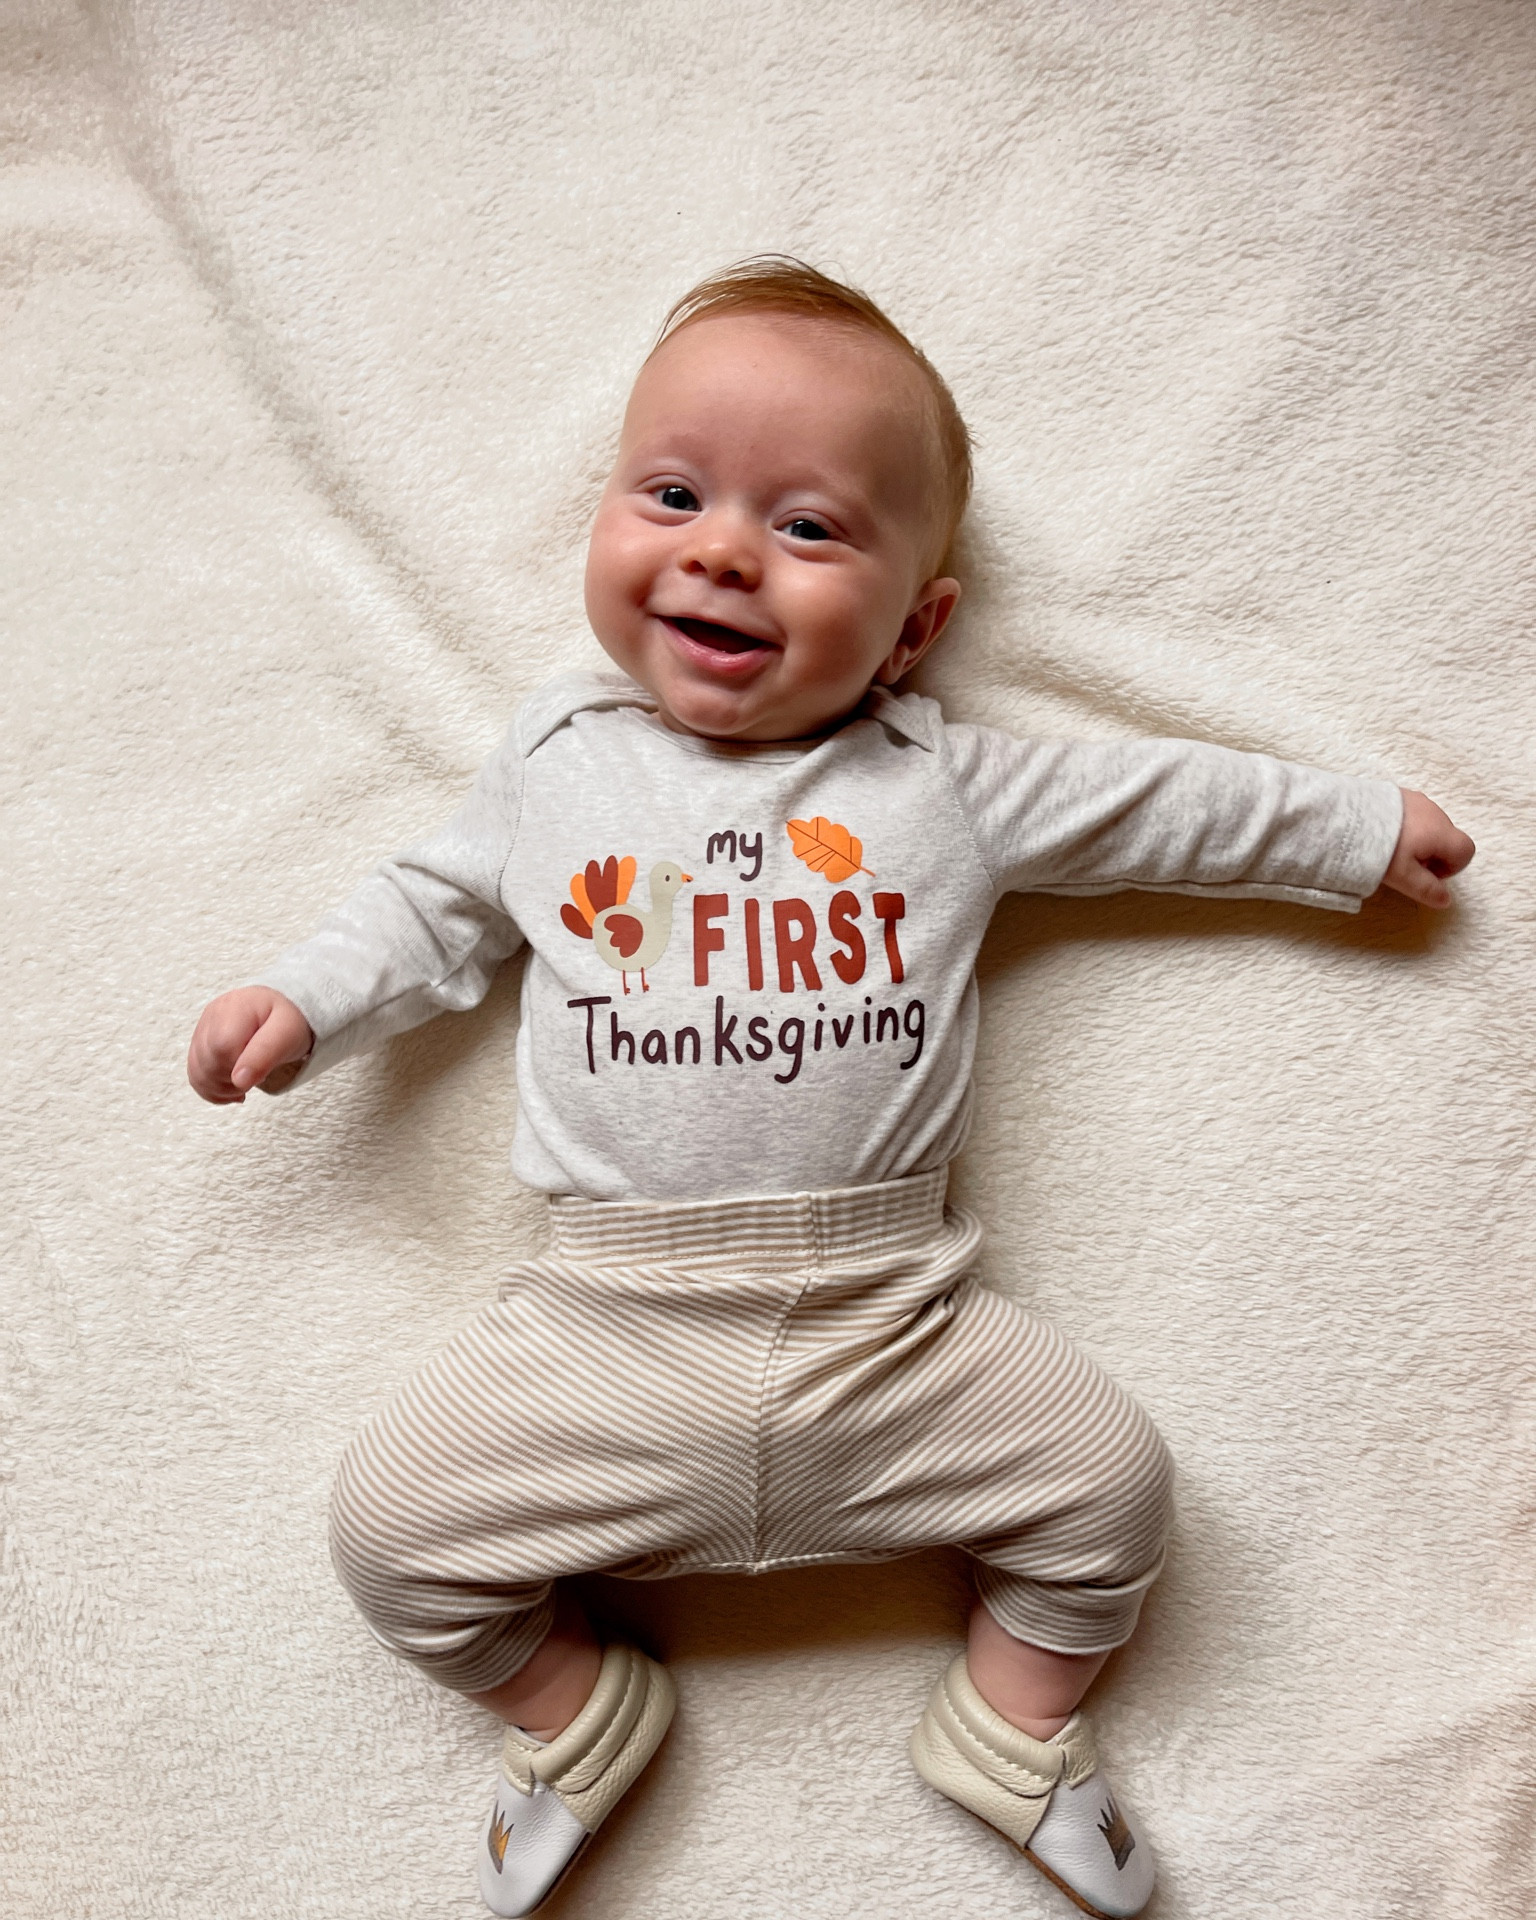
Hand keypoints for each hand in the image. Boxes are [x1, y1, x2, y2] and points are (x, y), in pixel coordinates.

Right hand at [188, 987, 313, 1103]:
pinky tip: (233, 1089)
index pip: (222, 1047)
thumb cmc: (288, 1020)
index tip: (261, 1071)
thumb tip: (239, 1081)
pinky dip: (213, 1089)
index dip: (239, 1068)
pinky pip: (195, 1074)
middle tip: (258, 1076)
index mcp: (237, 1007)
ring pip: (197, 1072)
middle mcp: (214, 1015)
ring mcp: (203, 1029)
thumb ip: (265, 1054)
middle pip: (207, 1062)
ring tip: (247, 1082)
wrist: (283, 1012)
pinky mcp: (200, 1044)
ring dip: (222, 1088)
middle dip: (232, 1080)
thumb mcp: (288, 1034)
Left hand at [1381, 789, 1474, 908]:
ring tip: (1390, 849)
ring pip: (1429, 825)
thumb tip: (1445, 900)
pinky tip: (1382, 834)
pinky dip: (1405, 826)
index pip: (1466, 851)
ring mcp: (1417, 799)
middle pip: (1447, 838)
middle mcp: (1435, 812)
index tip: (1426, 875)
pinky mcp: (1398, 792)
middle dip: (1432, 855)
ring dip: (1418, 840)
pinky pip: (1412, 813)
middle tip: (1404, 866)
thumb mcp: (1402, 876)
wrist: (1345, 815)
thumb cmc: (1379, 848)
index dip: (1451, 868)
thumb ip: (1426, 889)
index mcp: (1442, 832)